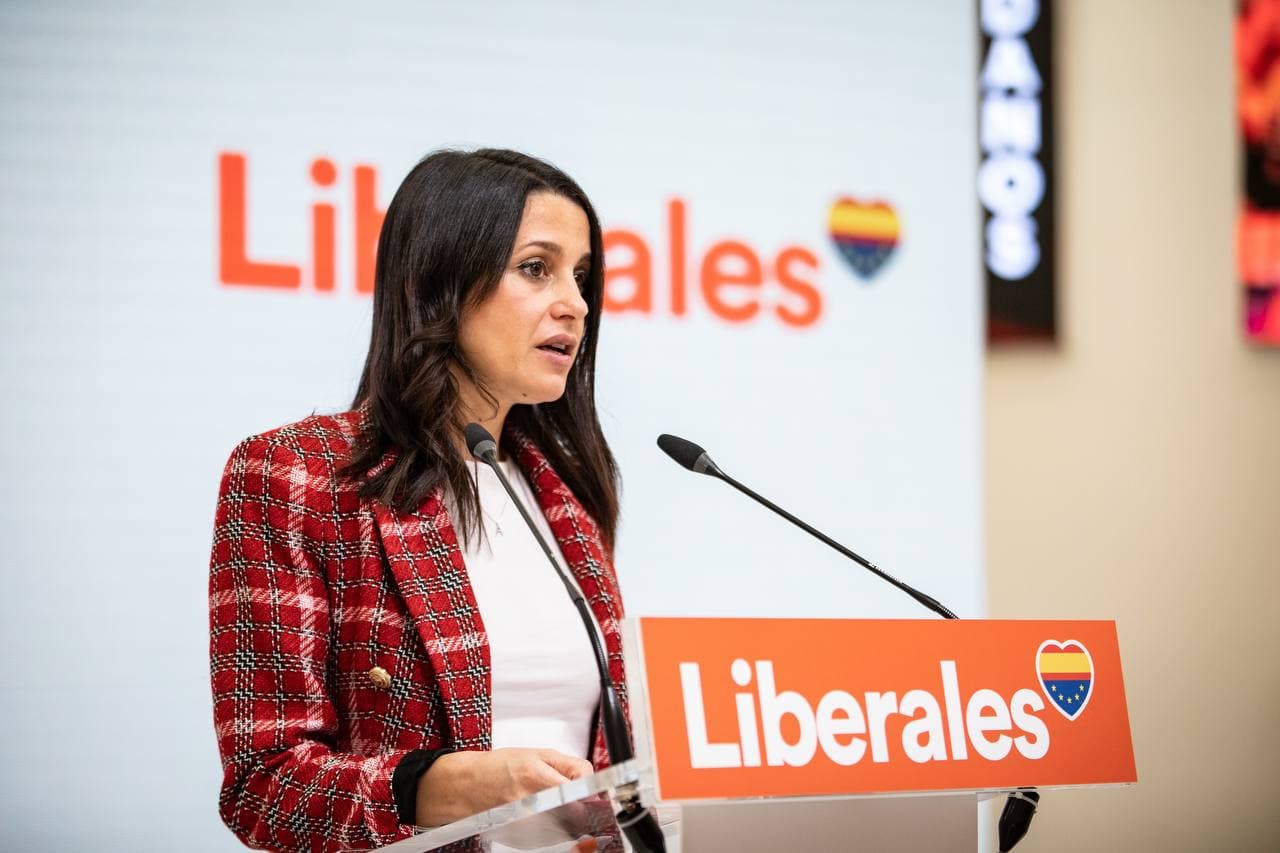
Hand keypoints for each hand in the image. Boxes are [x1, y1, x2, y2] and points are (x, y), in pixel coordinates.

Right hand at [415, 747, 593, 826]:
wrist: (464, 786)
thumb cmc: (498, 767)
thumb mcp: (537, 754)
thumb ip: (569, 766)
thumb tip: (592, 779)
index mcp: (535, 776)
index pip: (577, 794)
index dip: (591, 797)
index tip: (594, 796)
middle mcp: (528, 802)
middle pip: (573, 817)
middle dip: (582, 811)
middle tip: (579, 804)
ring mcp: (522, 823)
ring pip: (563, 831)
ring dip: (568, 822)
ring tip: (557, 808)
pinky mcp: (518, 839)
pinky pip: (548, 839)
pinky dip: (553, 831)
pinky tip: (545, 818)